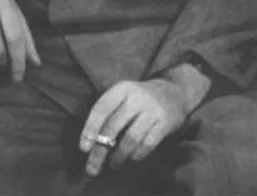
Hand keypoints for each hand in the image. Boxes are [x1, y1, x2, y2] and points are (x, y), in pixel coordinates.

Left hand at [80, 76, 194, 176]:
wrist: (173, 93)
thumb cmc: (139, 98)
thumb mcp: (123, 95)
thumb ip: (109, 112)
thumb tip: (92, 142)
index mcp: (121, 88)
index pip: (101, 108)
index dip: (90, 128)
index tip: (84, 148)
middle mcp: (136, 97)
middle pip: (113, 126)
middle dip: (101, 150)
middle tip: (93, 168)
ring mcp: (151, 110)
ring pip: (130, 138)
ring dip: (119, 156)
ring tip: (113, 165)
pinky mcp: (164, 123)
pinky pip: (147, 144)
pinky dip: (137, 154)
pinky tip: (132, 158)